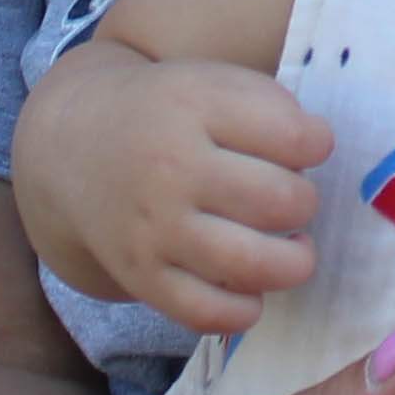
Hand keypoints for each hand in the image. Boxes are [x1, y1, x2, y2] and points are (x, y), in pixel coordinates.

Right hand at [29, 56, 329, 334]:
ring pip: (253, 264)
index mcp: (192, 105)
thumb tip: (321, 153)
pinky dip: (245, 308)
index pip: (293, 137)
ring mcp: (153, 229)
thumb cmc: (166, 112)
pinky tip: (250, 284)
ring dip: (293, 261)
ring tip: (292, 247)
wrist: (73, 148)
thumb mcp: (211, 81)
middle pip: (280, 201)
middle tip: (291, 197)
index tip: (307, 145)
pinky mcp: (141, 277)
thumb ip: (271, 107)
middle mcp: (169, 169)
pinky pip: (211, 313)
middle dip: (304, 202)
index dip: (317, 143)